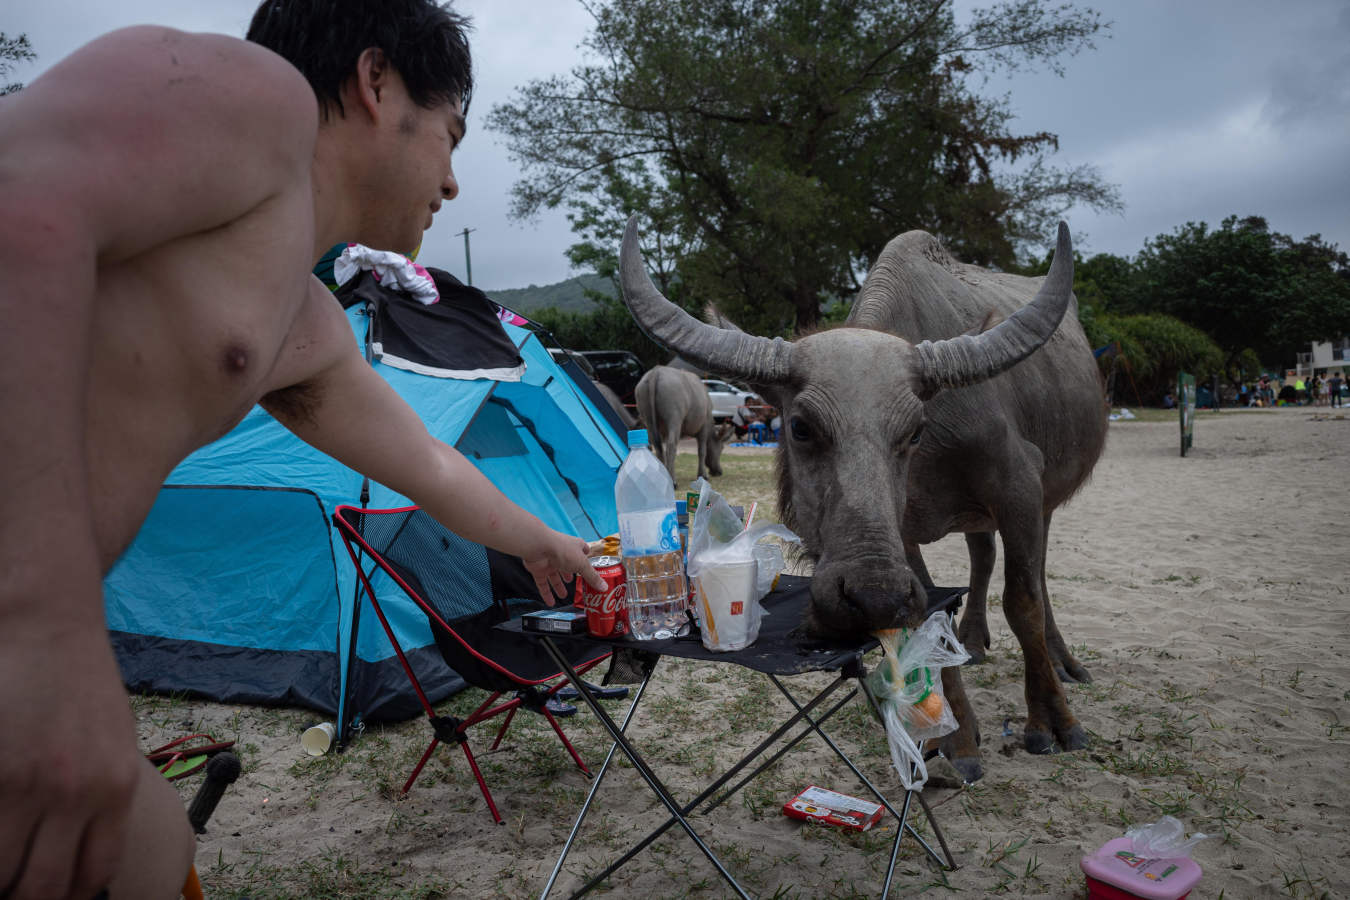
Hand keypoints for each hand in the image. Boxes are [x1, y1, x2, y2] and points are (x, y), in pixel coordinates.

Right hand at [0, 623, 139, 899]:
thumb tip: (80, 861)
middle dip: (22, 897)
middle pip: (41, 887)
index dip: (66, 897)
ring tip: (2, 856)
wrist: (48, 627)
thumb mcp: (116, 743)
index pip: (92, 875)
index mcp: (118, 788)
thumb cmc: (81, 687)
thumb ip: (103, 800)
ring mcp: (27, 783)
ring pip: (1, 872)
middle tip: (13, 885)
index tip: (47, 895)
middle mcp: (76, 792)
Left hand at [521, 530, 605, 604]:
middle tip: (575, 585)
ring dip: (559, 586)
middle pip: (568, 566)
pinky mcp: (539, 570)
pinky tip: (550, 603)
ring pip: (555, 576)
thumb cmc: (563, 550)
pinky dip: (546, 593)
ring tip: (563, 595)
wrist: (539, 546)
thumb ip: (592, 577)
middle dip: (570, 576)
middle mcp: (562, 553)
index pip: (582, 550)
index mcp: (575, 547)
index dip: (586, 557)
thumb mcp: (583, 564)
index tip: (589, 566)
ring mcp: (550, 561)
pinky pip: (543, 584)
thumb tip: (604, 587)